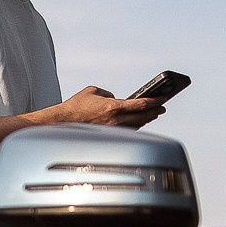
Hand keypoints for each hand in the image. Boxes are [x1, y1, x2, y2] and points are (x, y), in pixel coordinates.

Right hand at [42, 86, 163, 128]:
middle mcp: (116, 120)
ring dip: (146, 119)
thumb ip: (108, 94)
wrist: (63, 122)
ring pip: (136, 125)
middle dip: (154, 112)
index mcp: (114, 107)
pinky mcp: (108, 135)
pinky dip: (135, 125)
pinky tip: (138, 122)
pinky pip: (127, 131)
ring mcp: (113, 130)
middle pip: (143, 117)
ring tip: (152, 114)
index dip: (154, 101)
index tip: (162, 99)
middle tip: (162, 108)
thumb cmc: (76, 105)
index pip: (141, 104)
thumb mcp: (94, 91)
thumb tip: (115, 98)